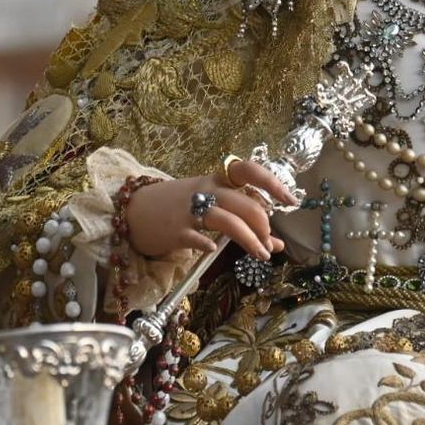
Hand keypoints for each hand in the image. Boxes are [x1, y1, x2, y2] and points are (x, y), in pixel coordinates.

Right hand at [125, 161, 297, 260]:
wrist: (133, 210)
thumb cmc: (178, 207)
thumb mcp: (211, 207)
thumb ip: (242, 221)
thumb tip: (276, 244)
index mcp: (217, 179)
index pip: (249, 170)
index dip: (273, 183)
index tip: (291, 201)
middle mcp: (207, 190)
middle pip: (245, 203)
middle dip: (264, 225)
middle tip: (269, 244)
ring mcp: (190, 209)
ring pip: (228, 221)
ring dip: (250, 239)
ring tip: (261, 254)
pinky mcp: (176, 230)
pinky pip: (197, 236)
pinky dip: (208, 243)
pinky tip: (214, 249)